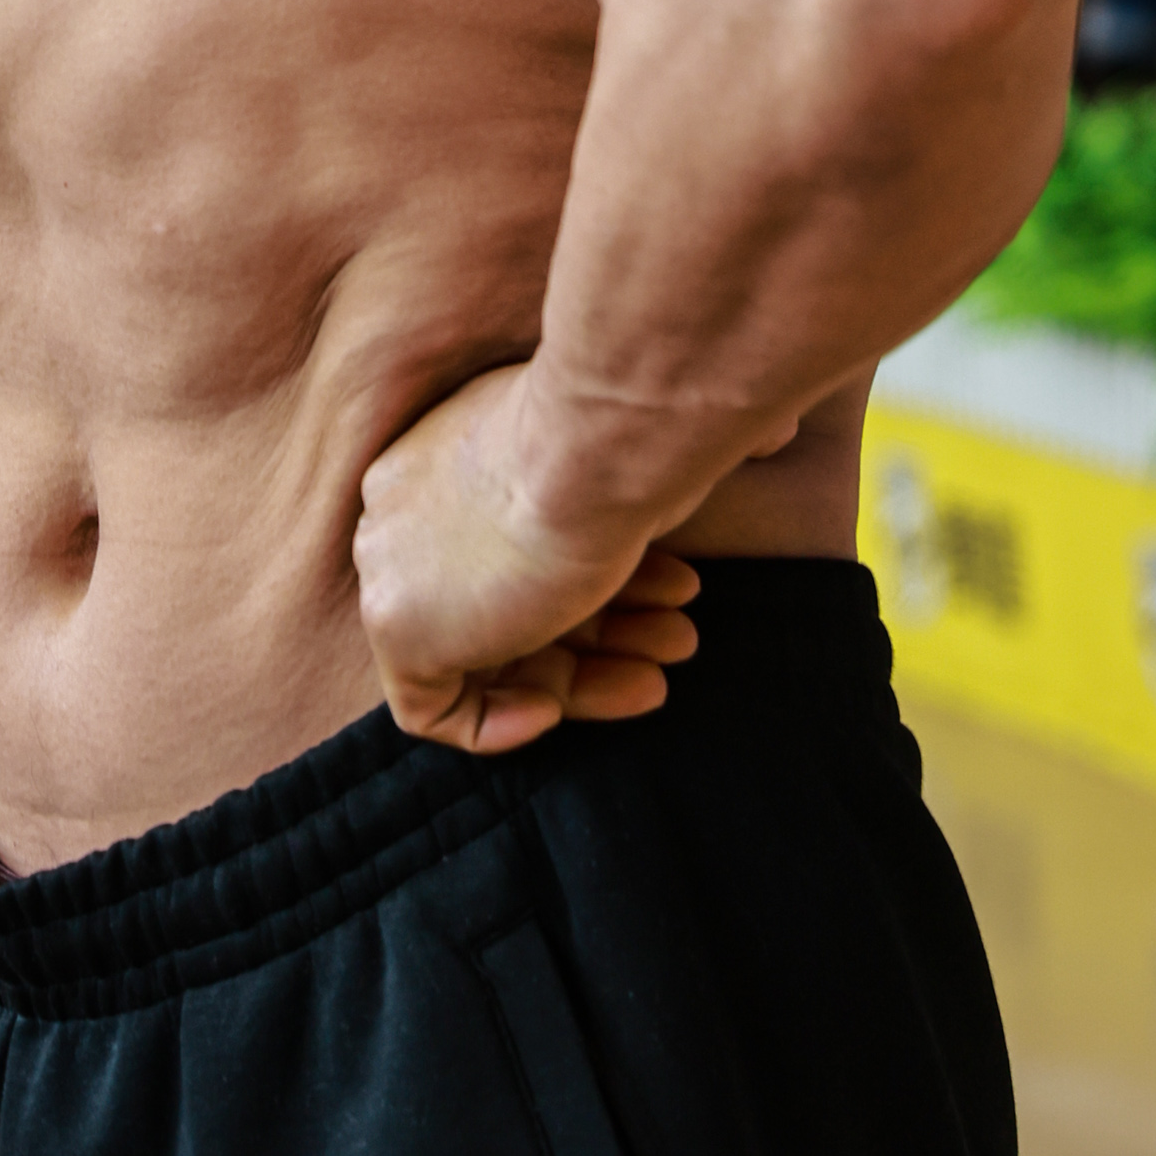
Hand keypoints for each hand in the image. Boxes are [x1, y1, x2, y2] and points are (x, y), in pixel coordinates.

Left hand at [354, 363, 700, 754]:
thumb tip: (764, 440)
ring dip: (582, 669)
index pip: (505, 541)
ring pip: (485, 648)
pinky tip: (557, 706)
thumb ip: (631, 470)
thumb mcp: (624, 448)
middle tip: (678, 632)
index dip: (587, 574)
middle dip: (601, 622)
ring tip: (669, 658)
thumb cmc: (623, 433)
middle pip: (500, 593)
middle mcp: (402, 505)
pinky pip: (431, 707)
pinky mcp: (396, 627)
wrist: (593, 450)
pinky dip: (498, 722)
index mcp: (446, 450)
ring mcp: (392, 566)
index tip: (665, 581)